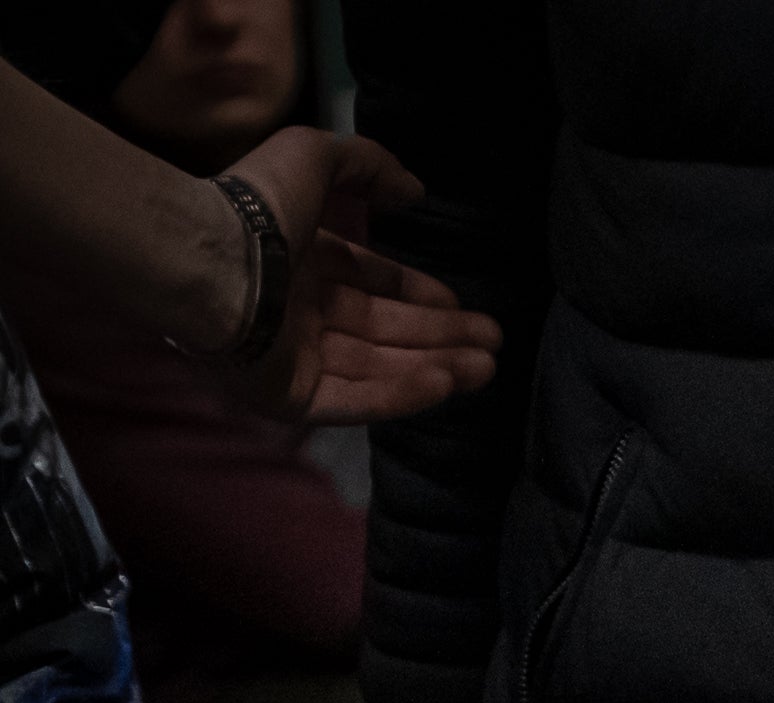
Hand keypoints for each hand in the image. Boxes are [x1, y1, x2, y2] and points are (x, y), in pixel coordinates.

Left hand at [217, 128, 497, 428]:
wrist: (209, 260)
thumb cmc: (254, 208)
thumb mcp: (313, 157)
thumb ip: (367, 164)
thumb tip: (413, 190)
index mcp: (298, 262)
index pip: (368, 283)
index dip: (416, 293)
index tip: (460, 304)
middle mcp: (297, 313)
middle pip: (383, 332)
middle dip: (441, 338)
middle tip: (491, 346)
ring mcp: (292, 360)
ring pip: (377, 370)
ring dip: (435, 369)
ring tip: (484, 369)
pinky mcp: (289, 398)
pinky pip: (354, 401)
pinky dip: (401, 395)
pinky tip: (444, 384)